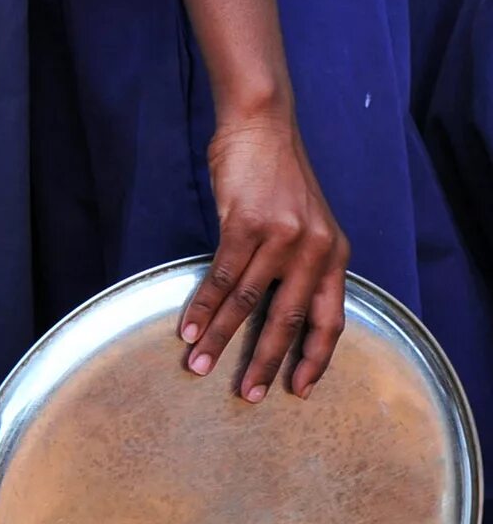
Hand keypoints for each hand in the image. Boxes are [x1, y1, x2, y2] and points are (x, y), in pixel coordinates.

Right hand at [184, 104, 346, 400]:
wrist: (262, 127)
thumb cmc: (277, 178)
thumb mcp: (303, 225)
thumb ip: (297, 264)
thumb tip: (273, 308)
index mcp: (334, 254)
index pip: (331, 319)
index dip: (316, 358)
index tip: (299, 389)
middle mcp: (315, 249)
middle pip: (289, 319)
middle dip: (266, 362)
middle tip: (248, 395)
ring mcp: (282, 236)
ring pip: (248, 302)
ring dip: (220, 339)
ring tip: (200, 367)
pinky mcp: (247, 224)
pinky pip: (222, 276)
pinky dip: (202, 306)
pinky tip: (187, 328)